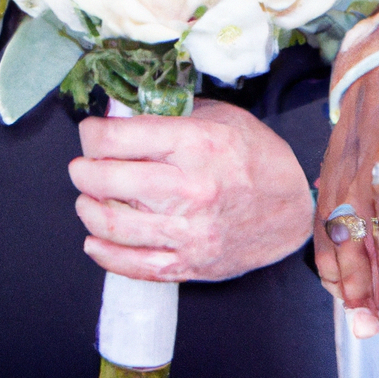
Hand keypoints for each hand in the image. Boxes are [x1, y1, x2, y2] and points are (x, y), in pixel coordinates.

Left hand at [69, 99, 313, 281]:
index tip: (93, 133)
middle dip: (83, 169)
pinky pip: (130, 264)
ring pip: (110, 223)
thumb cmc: (257, 158)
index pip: (116, 138)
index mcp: (198, 144)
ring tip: (90, 198)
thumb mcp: (222, 118)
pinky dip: (103, 251)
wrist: (294, 210)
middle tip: (84, 165)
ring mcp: (188, 231)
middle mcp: (191, 188)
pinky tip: (96, 237)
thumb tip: (122, 114)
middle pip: (104, 178)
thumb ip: (173, 114)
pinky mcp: (188, 263)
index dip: (92, 133)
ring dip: (88, 207)